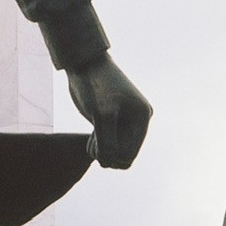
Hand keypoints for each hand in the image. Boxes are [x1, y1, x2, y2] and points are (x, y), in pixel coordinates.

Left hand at [66, 54, 152, 169]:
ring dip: (102, 151)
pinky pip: (111, 143)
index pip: (130, 154)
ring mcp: (125, 120)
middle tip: (93, 144)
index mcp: (141, 117)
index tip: (96, 146)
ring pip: (117, 151)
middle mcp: (137, 120)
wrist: (83, 63)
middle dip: (108, 155)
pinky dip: (100, 145)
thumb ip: (107, 140)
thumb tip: (109, 162)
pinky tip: (92, 136)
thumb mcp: (101, 114)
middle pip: (124, 155)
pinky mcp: (113, 119)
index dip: (112, 157)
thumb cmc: (95, 85)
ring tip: (91, 141)